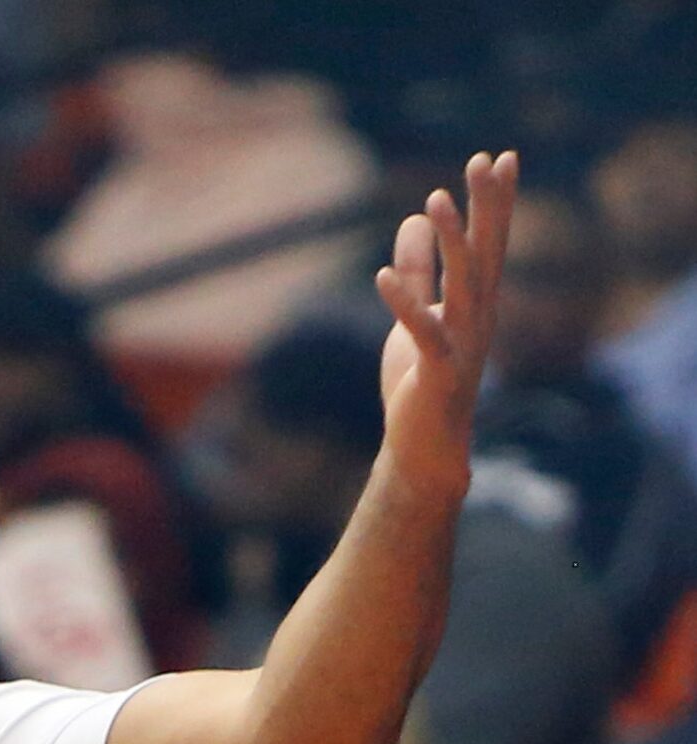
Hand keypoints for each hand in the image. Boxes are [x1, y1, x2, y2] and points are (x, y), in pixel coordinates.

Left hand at [373, 151, 517, 502]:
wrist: (423, 448)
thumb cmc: (420, 383)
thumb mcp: (413, 318)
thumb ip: (418, 272)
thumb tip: (412, 221)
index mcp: (475, 304)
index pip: (489, 244)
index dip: (495, 202)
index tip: (501, 156)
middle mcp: (478, 318)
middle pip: (485, 253)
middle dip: (487, 206)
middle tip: (486, 159)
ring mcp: (462, 345)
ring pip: (462, 285)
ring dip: (451, 241)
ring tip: (435, 198)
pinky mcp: (437, 372)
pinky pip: (423, 333)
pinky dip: (404, 305)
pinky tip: (382, 276)